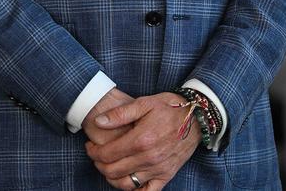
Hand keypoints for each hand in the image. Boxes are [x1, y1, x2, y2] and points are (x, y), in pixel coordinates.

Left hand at [84, 92, 201, 189]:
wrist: (196, 116)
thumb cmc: (169, 106)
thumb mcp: (143, 103)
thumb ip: (120, 114)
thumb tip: (99, 122)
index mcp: (141, 139)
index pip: (108, 153)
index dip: (94, 152)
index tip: (89, 146)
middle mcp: (149, 158)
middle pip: (114, 171)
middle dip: (99, 164)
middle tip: (95, 156)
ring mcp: (158, 169)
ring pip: (127, 184)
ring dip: (112, 179)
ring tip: (107, 168)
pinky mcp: (167, 175)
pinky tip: (127, 182)